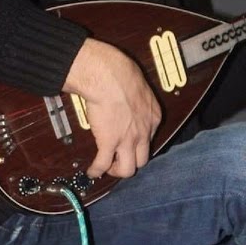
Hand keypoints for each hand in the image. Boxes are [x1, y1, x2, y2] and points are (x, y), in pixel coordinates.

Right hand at [63, 38, 161, 178]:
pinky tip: (91, 172)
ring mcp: (128, 140)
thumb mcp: (138, 85)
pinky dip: (96, 170)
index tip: (130, 144)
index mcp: (153, 117)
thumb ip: (135, 97)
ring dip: (117, 170)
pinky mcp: (109, 143)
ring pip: (127, 169)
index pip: (150, 139)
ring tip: (107, 168)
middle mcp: (144, 132)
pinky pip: (103, 164)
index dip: (138, 144)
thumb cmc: (121, 73)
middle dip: (131, 162)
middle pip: (142, 159)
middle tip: (119, 160)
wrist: (109, 77)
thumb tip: (125, 96)